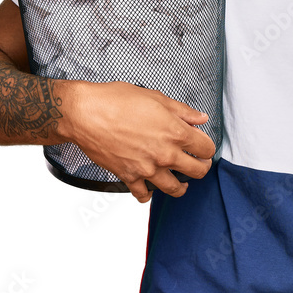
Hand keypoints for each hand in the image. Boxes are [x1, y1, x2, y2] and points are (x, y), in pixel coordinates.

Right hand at [58, 80, 215, 202]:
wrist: (85, 114)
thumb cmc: (116, 101)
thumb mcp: (156, 98)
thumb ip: (182, 111)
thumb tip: (201, 118)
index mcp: (175, 132)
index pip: (206, 148)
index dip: (208, 147)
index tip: (204, 146)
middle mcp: (164, 154)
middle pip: (197, 171)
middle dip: (202, 167)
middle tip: (198, 163)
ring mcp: (147, 168)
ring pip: (174, 189)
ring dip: (181, 186)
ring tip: (181, 182)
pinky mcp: (129, 176)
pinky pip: (143, 195)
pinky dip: (147, 194)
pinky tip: (149, 189)